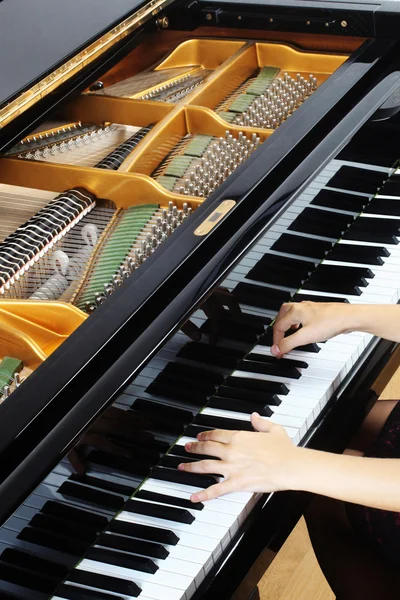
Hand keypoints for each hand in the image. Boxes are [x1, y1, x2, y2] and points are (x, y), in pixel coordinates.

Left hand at [178, 413, 298, 501]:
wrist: (290, 465)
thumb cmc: (284, 449)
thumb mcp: (274, 429)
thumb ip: (261, 422)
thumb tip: (254, 416)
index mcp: (239, 437)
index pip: (216, 434)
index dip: (206, 435)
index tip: (199, 437)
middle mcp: (231, 451)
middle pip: (207, 448)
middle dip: (194, 448)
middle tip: (187, 448)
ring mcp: (232, 467)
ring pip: (205, 466)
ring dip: (191, 467)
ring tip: (181, 467)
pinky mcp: (237, 483)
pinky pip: (216, 490)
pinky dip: (203, 494)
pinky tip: (193, 497)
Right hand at [272, 301, 355, 357]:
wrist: (349, 317)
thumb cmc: (330, 323)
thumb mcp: (305, 337)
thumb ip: (288, 344)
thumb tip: (275, 349)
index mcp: (295, 311)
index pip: (279, 326)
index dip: (276, 340)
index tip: (277, 350)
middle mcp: (301, 307)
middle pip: (283, 313)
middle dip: (278, 326)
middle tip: (277, 337)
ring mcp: (310, 308)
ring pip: (293, 312)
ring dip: (288, 322)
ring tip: (288, 332)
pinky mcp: (319, 311)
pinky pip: (302, 314)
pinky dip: (298, 321)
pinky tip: (304, 328)